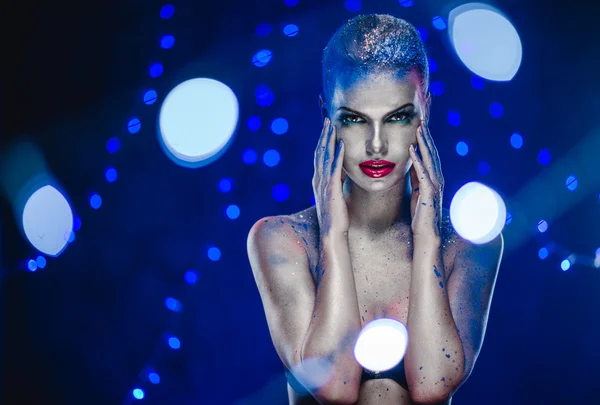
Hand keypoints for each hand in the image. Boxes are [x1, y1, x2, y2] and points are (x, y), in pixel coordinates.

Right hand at [313, 118, 348, 234]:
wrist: (333, 234)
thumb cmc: (337, 218)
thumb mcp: (335, 196)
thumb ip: (336, 183)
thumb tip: (342, 173)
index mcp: (319, 181)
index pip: (319, 155)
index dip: (322, 140)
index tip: (327, 126)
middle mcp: (318, 180)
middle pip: (319, 152)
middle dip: (323, 134)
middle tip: (327, 118)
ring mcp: (324, 184)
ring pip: (324, 157)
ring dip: (328, 140)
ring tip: (332, 125)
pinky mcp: (332, 190)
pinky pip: (335, 169)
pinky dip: (337, 155)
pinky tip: (341, 144)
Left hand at [408, 120, 443, 238]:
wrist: (426, 233)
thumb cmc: (421, 213)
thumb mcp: (417, 189)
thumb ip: (416, 175)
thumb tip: (412, 161)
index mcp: (433, 177)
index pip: (430, 154)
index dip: (425, 140)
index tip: (420, 125)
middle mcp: (437, 178)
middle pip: (432, 153)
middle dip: (426, 136)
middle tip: (421, 119)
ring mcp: (434, 185)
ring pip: (429, 159)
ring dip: (423, 143)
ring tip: (418, 128)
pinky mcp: (429, 193)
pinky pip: (422, 173)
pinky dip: (417, 160)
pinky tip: (411, 149)